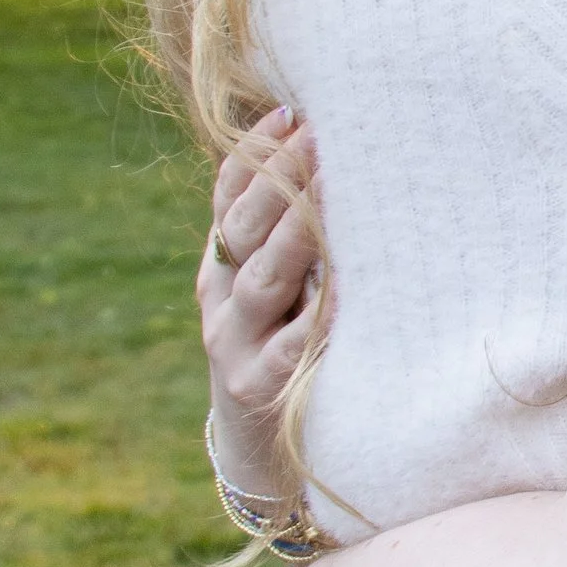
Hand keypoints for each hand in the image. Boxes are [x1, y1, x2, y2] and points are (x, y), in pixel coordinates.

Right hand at [202, 109, 323, 499]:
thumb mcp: (278, 297)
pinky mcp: (261, 390)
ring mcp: (235, 347)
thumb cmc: (286, 357)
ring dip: (297, 233)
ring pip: (264, 280)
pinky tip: (346, 289)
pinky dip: (317, 316)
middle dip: (282, 180)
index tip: (289, 112)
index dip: (254, 155)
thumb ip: (290, 242)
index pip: (227, 199)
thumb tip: (335, 164)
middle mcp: (220, 302)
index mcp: (221, 270)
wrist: (261, 454)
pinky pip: (292, 347)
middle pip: (245, 230)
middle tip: (320, 135)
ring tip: (330, 191)